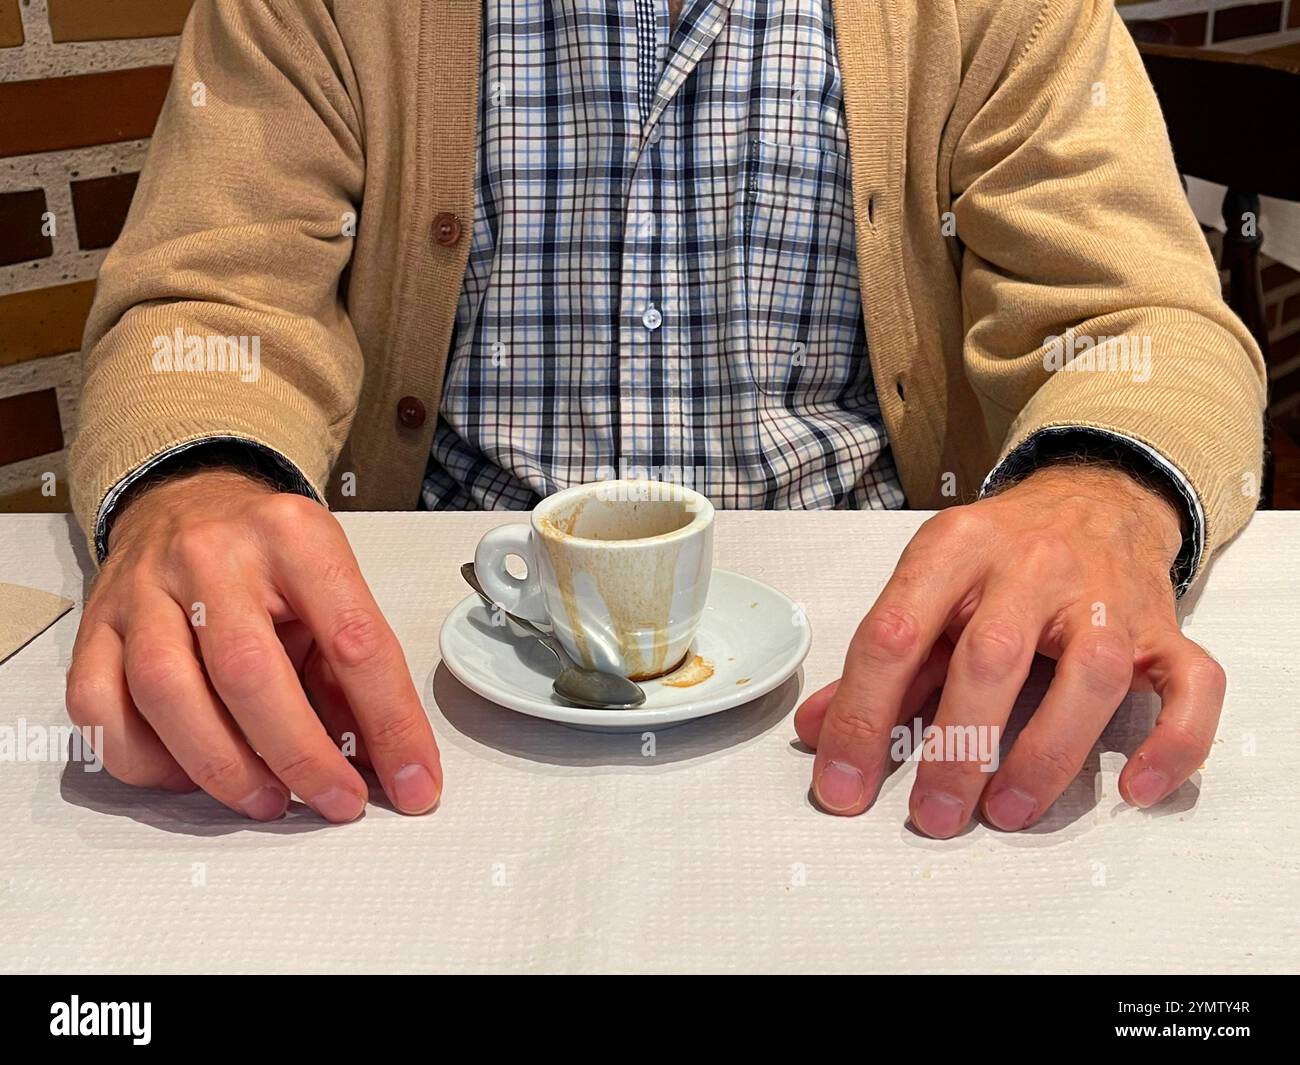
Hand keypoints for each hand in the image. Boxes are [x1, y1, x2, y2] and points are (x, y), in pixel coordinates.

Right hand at [65, 468, 442, 821]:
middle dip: (301, 756)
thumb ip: (352, 670)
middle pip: (250, 672)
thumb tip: (389, 763)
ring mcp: (144, 588)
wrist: (186, 499)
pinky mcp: (95, 623)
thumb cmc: (268, 557)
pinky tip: (189, 774)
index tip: (413, 782)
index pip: (353, 641)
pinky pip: (99, 707)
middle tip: (337, 803)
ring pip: (168, 693)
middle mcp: (213, 555)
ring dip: (223, 768)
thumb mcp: (329, 588)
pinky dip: (146, 760)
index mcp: (295, 538)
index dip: (390, 723)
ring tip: (268, 800)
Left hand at [794, 464, 1224, 836]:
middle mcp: (1031, 565)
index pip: (895, 633)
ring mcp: (1106, 596)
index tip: (843, 785)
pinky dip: (1173, 743)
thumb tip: (816, 730)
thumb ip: (880, 660)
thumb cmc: (998, 555)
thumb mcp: (928, 585)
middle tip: (930, 817)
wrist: (1093, 496)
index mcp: (954, 548)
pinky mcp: (1165, 627)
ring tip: (1004, 813)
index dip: (862, 716)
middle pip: (990, 658)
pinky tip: (1133, 791)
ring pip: (1092, 675)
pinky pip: (1192, 685)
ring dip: (1046, 755)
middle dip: (954, 748)